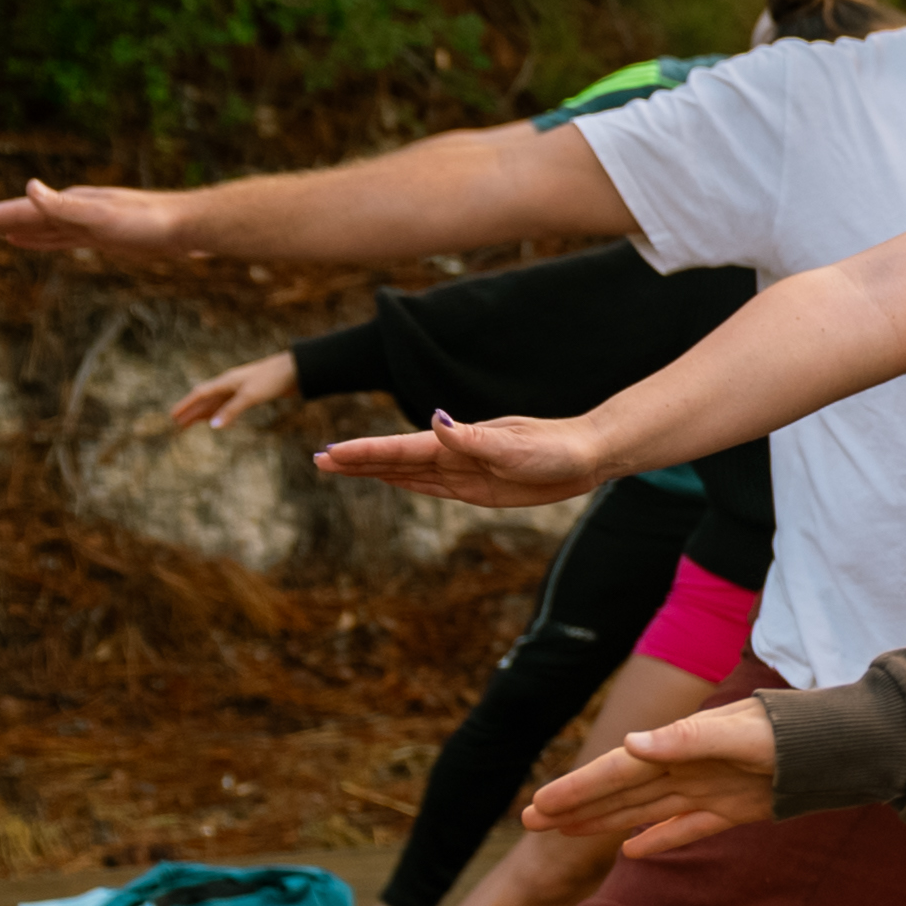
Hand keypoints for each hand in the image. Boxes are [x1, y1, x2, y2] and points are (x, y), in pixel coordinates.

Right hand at [0, 179, 195, 252]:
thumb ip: (64, 206)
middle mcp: (72, 210)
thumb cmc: (148, 221)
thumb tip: (29, 187)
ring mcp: (86, 224)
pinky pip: (59, 238)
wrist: (187, 226)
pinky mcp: (101, 238)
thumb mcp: (102, 216)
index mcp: (68, 204)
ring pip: (38, 227)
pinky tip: (28, 241)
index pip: (17, 210)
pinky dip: (38, 239)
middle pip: (22, 216)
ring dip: (12, 229)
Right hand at [174, 351, 301, 430]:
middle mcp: (230, 384)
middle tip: (178, 426)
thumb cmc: (272, 379)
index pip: (199, 394)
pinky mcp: (252, 393)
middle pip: (206, 399)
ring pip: (216, 402)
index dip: (186, 405)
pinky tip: (218, 418)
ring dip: (204, 413)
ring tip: (192, 424)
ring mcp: (240, 388)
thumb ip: (231, 410)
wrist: (296, 369)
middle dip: (191, 412)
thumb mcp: (250, 396)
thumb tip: (213, 426)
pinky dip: (220, 412)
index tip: (173, 416)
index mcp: (226, 381)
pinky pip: (229, 404)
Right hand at [314, 410, 610, 506]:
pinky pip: (432, 485)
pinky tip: (387, 479)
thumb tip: (436, 418)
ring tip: (337, 467)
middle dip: (357, 461)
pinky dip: (405, 481)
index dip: (364, 453)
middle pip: (394, 459)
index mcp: (457, 443)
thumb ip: (472, 437)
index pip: (400, 449)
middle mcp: (454, 454)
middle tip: (317, 461)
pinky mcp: (477, 486)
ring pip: (407, 472)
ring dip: (373, 471)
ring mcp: (463, 469)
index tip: (330, 453)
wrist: (587, 455)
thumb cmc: (555, 448)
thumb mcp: (515, 446)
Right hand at [527, 699, 778, 855]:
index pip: (617, 771)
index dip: (577, 789)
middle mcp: (688, 768)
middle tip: (529, 823)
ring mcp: (710, 790)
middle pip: (621, 792)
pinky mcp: (735, 810)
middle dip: (576, 807)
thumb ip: (690, 739)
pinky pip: (688, 828)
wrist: (840, 747)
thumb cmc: (791, 733)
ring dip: (605, 822)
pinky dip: (660, 840)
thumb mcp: (743, 734)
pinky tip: (631, 851)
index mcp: (681, 746)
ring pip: (645, 810)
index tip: (538, 807)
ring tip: (566, 832)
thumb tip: (633, 743)